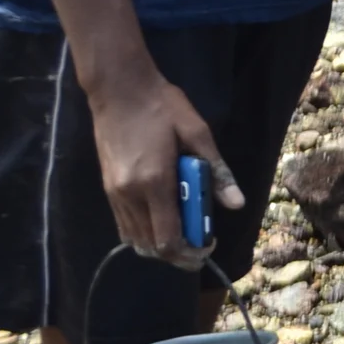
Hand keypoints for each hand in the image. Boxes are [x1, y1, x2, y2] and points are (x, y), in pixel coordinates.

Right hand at [84, 65, 242, 267]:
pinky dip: (144, 233)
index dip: (190, 251)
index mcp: (154, 182)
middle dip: (178, 254)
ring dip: (160, 246)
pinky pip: (124, 225)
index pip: (168, 238)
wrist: (118, 89)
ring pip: (135, 240)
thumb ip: (216, 171)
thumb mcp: (198, 133)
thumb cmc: (162, 106)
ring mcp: (114, 194)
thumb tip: (236, 203)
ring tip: (185, 234)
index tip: (209, 245)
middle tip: (200, 245)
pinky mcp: (107, 189)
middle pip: (151, 246)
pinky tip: (163, 220)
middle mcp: (129, 195)